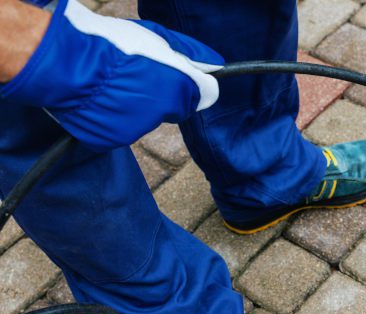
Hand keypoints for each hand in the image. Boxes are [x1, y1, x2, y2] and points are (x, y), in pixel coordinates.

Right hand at [0, 0, 222, 151]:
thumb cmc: (110, 44)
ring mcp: (136, 129)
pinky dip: (113, 117)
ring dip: (135, 105)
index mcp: (178, 87)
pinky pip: (120, 128)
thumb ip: (190, 53)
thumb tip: (216, 65)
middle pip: (173, 108)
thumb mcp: (156, 38)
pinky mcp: (112, 139)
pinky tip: (100, 98)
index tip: (176, 75)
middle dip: (161, 95)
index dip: (188, 83)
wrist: (64, 62)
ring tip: (112, 83)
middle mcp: (162, 113)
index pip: (203, 94)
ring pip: (146, 119)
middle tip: (136, 75)